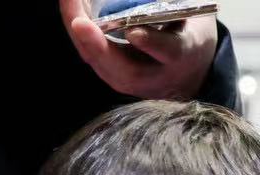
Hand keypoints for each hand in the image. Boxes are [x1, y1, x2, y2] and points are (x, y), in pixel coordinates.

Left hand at [60, 0, 218, 99]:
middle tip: (79, 21)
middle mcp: (156, 77)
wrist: (189, 73)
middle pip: (125, 70)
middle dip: (98, 45)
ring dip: (79, 35)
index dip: (151, 42)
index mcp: (182, 56)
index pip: (170, 52)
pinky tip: (71, 10)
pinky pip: (92, 56)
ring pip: (101, 65)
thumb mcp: (191, 16)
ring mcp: (132, 81)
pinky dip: (79, 33)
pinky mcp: (113, 76)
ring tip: (68, 3)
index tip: (134, 32)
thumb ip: (172, 5)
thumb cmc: (188, 33)